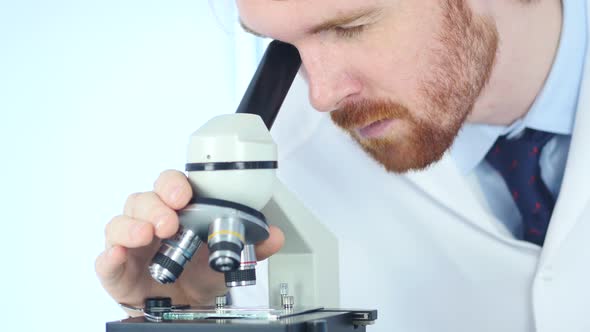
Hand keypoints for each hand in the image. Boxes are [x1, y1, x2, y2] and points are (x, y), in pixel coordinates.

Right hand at [95, 170, 283, 314]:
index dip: (173, 185)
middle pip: (142, 199)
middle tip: (171, 220)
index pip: (169, 186)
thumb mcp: (227, 259)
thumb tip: (275, 236)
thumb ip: (252, 247)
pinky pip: (106, 259)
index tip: (185, 194)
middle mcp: (150, 222)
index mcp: (176, 212)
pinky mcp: (118, 270)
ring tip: (148, 235)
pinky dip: (109, 256)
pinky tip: (117, 255)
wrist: (184, 308)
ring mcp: (131, 245)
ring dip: (132, 226)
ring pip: (120, 223)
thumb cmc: (198, 273)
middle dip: (156, 205)